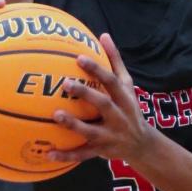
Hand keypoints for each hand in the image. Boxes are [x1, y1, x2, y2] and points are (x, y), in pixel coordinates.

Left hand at [47, 33, 155, 164]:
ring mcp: (110, 136)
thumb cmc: (129, 108)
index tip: (80, 58)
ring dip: (73, 124)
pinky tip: (48, 153)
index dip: (97, 69)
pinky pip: (82, 154)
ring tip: (55, 115)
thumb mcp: (127, 86)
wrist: (143, 145)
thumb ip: (115, 62)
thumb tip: (104, 35)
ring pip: (91, 131)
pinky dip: (66, 155)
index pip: (111, 81)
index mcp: (123, 99)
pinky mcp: (101, 151)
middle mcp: (118, 117)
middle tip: (65, 83)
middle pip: (103, 104)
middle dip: (86, 94)